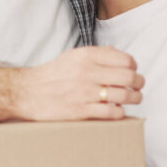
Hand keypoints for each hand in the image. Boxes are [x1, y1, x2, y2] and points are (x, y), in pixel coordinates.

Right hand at [14, 46, 143, 121]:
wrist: (27, 92)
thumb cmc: (53, 74)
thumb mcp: (73, 56)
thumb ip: (97, 54)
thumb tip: (121, 56)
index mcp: (87, 55)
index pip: (125, 60)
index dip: (134, 67)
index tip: (132, 72)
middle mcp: (87, 72)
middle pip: (129, 77)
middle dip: (139, 83)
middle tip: (138, 87)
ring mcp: (85, 92)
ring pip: (124, 96)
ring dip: (134, 98)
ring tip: (133, 99)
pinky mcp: (81, 111)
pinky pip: (112, 112)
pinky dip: (119, 112)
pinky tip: (117, 110)